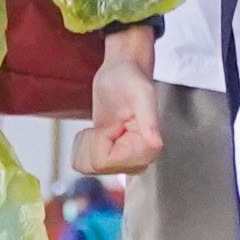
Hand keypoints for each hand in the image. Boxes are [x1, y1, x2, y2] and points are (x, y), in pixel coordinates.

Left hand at [78, 28, 163, 175]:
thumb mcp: (141, 95)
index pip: (107, 162)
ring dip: (88, 145)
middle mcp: (137, 157)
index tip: (114, 124)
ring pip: (90, 167)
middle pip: (98, 167)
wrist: (120, 72)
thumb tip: (156, 144)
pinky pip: (85, 164)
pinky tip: (96, 133)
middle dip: (94, 143)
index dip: (100, 142)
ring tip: (101, 128)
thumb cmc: (132, 78)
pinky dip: (83, 147)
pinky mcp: (110, 155)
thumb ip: (149, 120)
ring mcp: (122, 158)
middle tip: (109, 123)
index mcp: (148, 147)